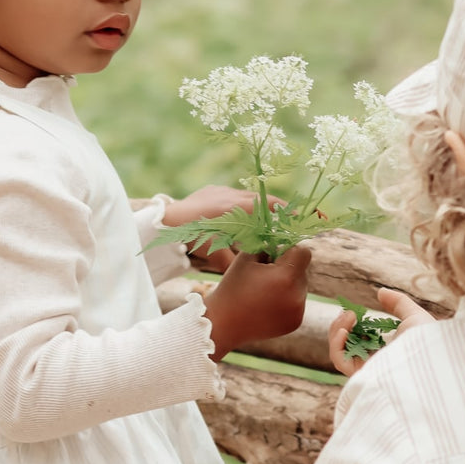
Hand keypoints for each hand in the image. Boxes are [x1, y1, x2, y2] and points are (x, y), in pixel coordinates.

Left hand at [162, 186, 285, 273]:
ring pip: (247, 197)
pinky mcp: (212, 189)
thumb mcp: (215, 254)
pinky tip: (238, 218)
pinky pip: (233, 196)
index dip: (286, 210)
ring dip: (256, 209)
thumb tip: (249, 274)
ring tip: (263, 222)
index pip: (269, 205)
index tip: (299, 216)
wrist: (165, 221)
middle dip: (274, 210)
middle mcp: (231, 194)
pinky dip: (240, 206)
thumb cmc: (192, 238)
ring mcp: (221, 189)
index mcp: (236, 207)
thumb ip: (235, 261)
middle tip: (286, 221)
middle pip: (261, 199)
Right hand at [203, 244, 311, 361]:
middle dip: (287, 269)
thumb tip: (282, 239)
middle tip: (263, 277)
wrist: (223, 323)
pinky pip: (297, 303)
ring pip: (301, 287)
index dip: (288, 251)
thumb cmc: (232, 286)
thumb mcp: (247, 257)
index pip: (303, 253)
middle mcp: (297, 296)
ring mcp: (298, 312)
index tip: (273, 257)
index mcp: (286, 277)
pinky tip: (265, 305)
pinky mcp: (295, 323)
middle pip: (303, 271)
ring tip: (263, 292)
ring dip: (287, 285)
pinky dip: (286, 301)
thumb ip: (268, 244)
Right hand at [327, 287, 436, 375]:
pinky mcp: (361, 376)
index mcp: (386, 349)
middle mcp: (374, 361)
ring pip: (340, 352)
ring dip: (338, 330)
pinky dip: (337, 344)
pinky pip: (340, 361)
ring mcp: (367, 369)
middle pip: (346, 345)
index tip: (354, 311)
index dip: (352, 324)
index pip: (360, 338)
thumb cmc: (428, 341)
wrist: (432, 361)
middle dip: (342, 325)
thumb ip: (398, 303)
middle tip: (349, 313)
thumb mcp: (414, 316)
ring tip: (349, 316)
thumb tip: (380, 292)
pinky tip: (344, 330)